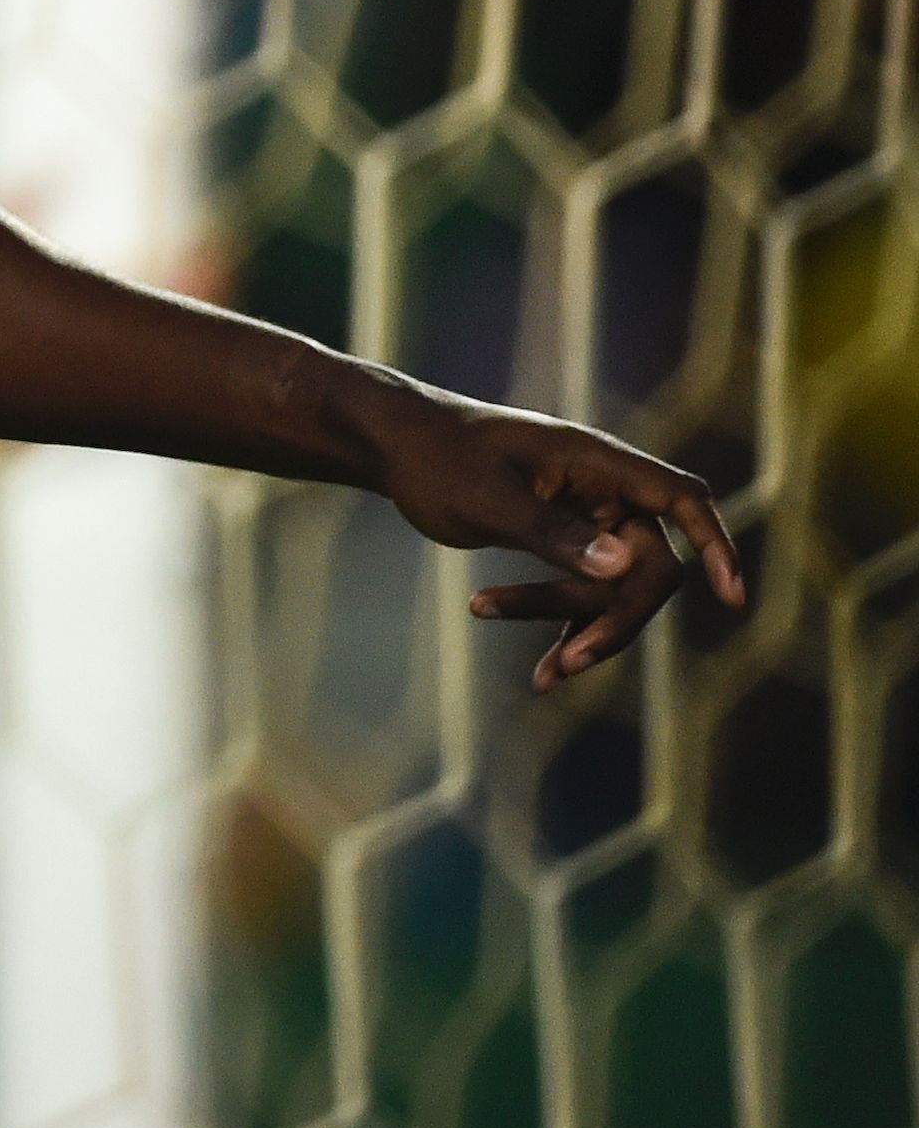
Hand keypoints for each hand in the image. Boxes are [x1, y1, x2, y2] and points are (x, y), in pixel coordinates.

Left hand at [369, 392, 747, 688]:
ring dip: (580, 631)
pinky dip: (560, 625)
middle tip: (569, 665)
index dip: (716, 544)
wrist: (394, 449)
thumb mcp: (488, 498)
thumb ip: (554, 532)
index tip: (732, 596)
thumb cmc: (437, 458)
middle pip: (648, 567)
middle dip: (615, 619)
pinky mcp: (563, 545)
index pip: (682, 499)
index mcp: (597, 461)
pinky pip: (582, 595)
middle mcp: (604, 491)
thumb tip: (624, 567)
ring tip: (542, 678)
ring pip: (612, 591)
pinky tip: (538, 670)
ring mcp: (586, 520)